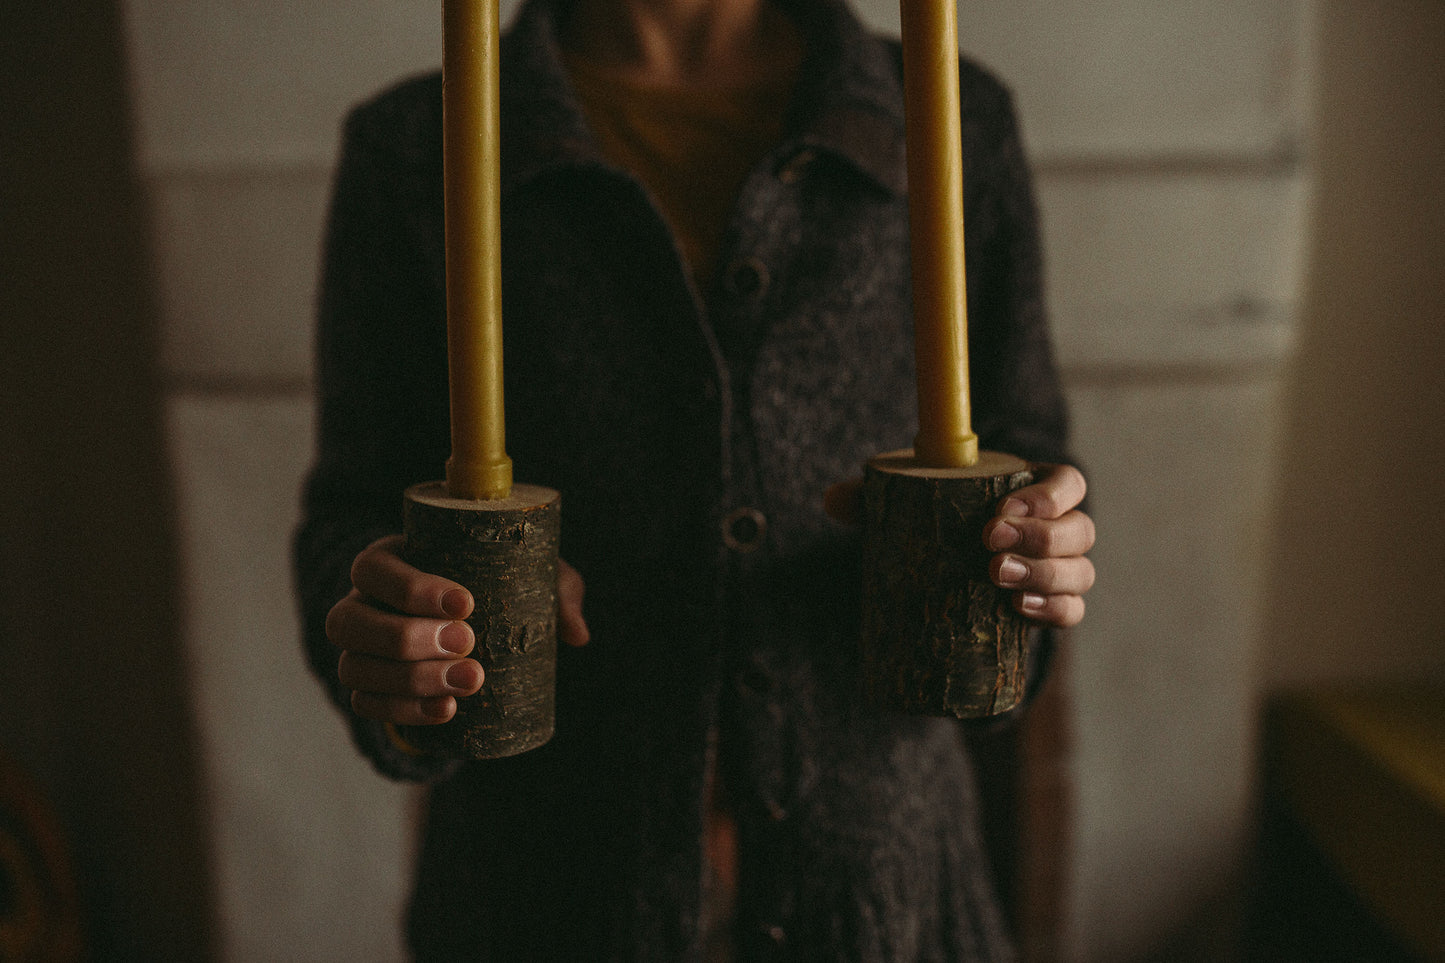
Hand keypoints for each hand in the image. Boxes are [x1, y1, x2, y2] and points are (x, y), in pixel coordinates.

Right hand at [326, 535, 589, 725]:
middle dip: (408, 637)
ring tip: (469, 682)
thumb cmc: (492, 584)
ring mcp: (357, 650)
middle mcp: (360, 604)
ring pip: (354, 667)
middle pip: (349, 620)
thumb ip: (555, 591)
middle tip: (468, 644)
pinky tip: (447, 711)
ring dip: (410, 680)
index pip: (375, 569)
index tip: (467, 604)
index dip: (412, 588)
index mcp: (386, 562)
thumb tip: (577, 634)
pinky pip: (366, 704)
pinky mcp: (367, 688)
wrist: (465, 625)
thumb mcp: (523, 573)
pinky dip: (403, 712)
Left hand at [823, 462, 1095, 628]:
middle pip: (1080, 529)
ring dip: (1045, 575)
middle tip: (988, 544)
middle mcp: (1058, 530)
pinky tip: (1018, 610)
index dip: (1048, 494)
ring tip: (994, 577)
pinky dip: (1052, 611)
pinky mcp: (1048, 609)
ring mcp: (1059, 572)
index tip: (1001, 509)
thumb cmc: (936, 523)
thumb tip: (832, 501)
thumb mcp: (907, 506)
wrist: (946, 577)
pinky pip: (1070, 612)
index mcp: (1035, 492)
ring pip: (1080, 572)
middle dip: (1040, 537)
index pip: (1067, 482)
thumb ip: (872, 497)